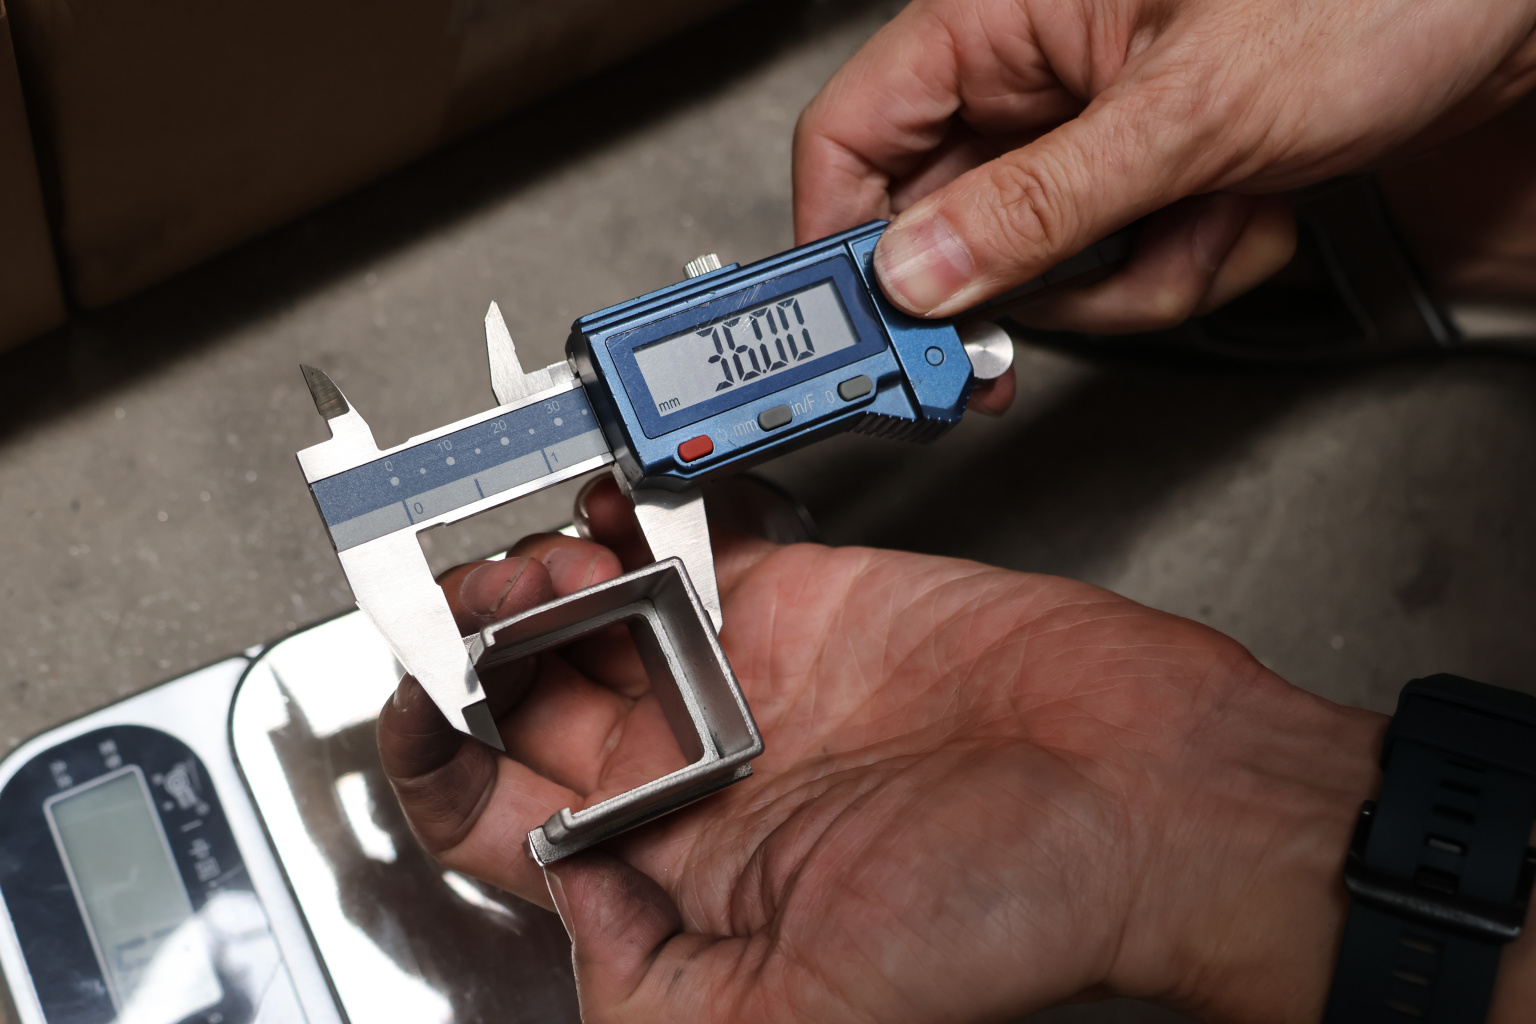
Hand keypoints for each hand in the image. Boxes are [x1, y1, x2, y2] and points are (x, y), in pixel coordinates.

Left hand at [380, 475, 1454, 1021]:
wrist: (1148, 793)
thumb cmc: (1016, 903)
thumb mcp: (816, 1004)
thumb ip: (657, 989)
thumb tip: (552, 911)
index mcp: (682, 874)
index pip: (507, 821)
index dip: (436, 760)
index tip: (411, 698)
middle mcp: (702, 774)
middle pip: (533, 699)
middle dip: (476, 643)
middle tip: (466, 594)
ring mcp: (750, 675)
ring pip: (595, 612)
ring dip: (544, 574)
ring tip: (541, 551)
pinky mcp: (808, 593)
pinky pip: (691, 541)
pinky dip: (638, 513)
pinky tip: (611, 499)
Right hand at [793, 0, 1535, 333]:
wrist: (1512, 14)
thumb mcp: (1189, 110)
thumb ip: (1037, 205)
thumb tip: (915, 274)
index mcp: (1003, 19)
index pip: (855, 135)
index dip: (838, 239)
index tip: (854, 328)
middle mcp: (1037, 80)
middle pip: (948, 223)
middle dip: (1029, 281)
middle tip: (1037, 323)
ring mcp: (1098, 139)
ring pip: (1048, 269)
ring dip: (1138, 276)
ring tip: (1220, 215)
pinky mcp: (1155, 183)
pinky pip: (1125, 272)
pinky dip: (1192, 265)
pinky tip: (1256, 209)